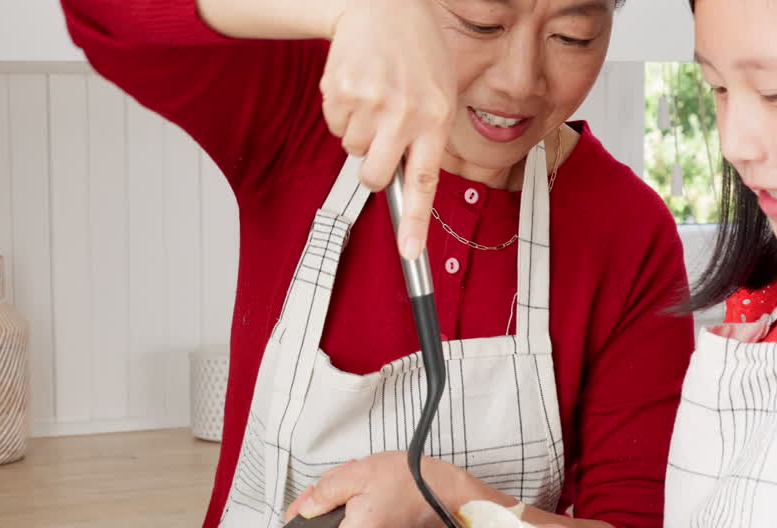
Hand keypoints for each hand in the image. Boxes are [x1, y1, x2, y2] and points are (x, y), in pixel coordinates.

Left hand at [283, 452, 458, 527]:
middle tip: (316, 493)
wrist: (440, 490)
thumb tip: (305, 510)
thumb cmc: (408, 482)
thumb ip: (325, 492)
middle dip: (310, 519)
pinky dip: (341, 512)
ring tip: (343, 486)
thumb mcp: (358, 474)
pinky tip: (353, 492)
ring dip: (327, 511)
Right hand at [320, 0, 455, 258]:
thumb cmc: (417, 52)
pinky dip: (343, 113)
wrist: (383, 5)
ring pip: (352, 150)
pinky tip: (359, 85)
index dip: (416, 223)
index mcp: (437, 117)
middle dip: (372, 171)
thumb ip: (427, 136)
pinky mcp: (342, 91)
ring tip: (376, 96)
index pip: (425, 182)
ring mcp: (371, 103)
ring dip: (359, 132)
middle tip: (379, 143)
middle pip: (375, 177)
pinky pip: (335, 126)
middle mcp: (405, 114)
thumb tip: (406, 183)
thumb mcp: (441, 91)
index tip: (410, 254)